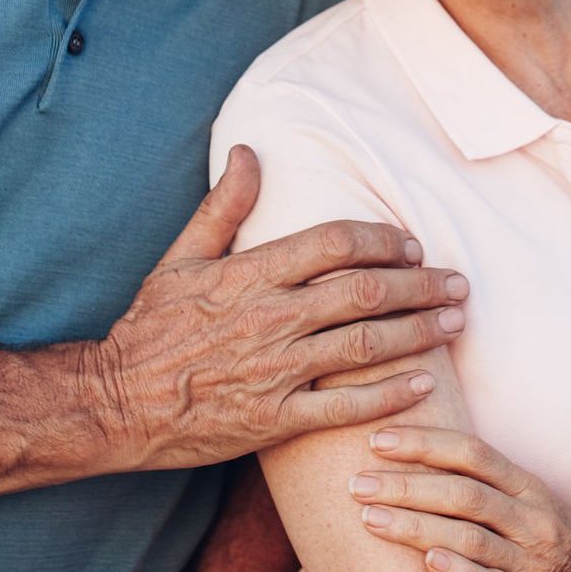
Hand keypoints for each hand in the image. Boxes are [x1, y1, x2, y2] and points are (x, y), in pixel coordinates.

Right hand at [95, 145, 469, 470]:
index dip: (382, 240)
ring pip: (365, 344)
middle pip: (365, 291)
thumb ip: (223, 206)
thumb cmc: (149, 329)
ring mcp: (274, 371)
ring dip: (419, 332)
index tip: (410, 245)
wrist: (114, 403)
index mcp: (250, 274)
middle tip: (457, 283)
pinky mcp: (274, 420)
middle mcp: (269, 318)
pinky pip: (344, 406)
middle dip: (421, 284)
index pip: (335, 243)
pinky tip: (425, 384)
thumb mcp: (179, 258)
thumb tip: (248, 151)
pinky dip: (390, 394)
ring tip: (455, 323)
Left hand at [350, 425, 570, 571]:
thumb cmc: (536, 528)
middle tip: (357, 484)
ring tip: (370, 520)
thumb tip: (409, 443)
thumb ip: (477, 474)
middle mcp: (530, 517)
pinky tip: (428, 564)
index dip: (425, 442)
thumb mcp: (520, 493)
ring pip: (471, 539)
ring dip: (417, 528)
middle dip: (407, 486)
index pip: (471, 452)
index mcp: (525, 484)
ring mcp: (529, 559)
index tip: (377, 440)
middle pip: (464, 494)